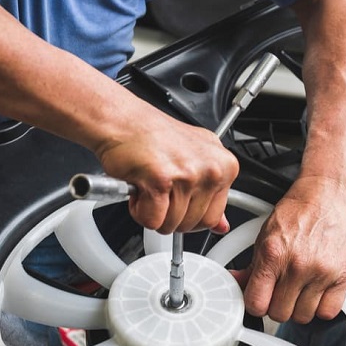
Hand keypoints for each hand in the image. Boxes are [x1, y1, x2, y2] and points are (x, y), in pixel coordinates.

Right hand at [95, 114, 238, 233]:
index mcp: (224, 165)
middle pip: (192, 224)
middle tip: (160, 189)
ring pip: (172, 225)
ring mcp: (188, 174)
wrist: (121, 120)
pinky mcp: (163, 179)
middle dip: (170, 214)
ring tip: (149, 184)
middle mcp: (211, 169)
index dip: (188, 214)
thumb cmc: (152, 137)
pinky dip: (139, 210)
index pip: (214, 217)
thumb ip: (210, 197)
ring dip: (152, 211)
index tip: (177, 198)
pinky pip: (152, 220)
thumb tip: (221, 226)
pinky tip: (140, 186)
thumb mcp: (193, 162)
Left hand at [236, 176, 345, 323]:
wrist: (329, 194)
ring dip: (299, 307)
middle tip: (281, 290)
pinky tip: (316, 291)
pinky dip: (321, 308)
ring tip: (300, 288)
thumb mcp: (266, 234)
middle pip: (279, 314)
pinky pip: (327, 313)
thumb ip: (252, 265)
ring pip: (303, 317)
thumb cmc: (299, 211)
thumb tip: (237, 282)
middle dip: (277, 305)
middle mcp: (298, 265)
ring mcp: (321, 272)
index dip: (255, 304)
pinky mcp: (343, 276)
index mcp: (273, 254)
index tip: (259, 300)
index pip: (256, 303)